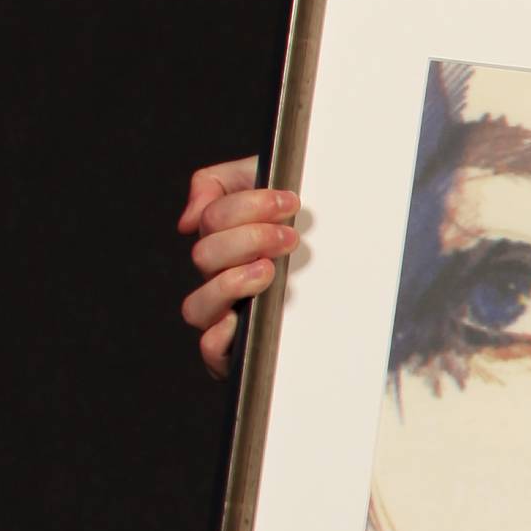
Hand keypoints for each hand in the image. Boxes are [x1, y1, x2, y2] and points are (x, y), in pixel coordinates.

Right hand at [179, 155, 302, 377]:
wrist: (341, 247)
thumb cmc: (295, 221)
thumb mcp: (258, 181)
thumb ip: (216, 184)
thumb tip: (189, 221)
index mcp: (220, 239)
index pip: (213, 220)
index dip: (249, 207)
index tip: (289, 201)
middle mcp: (217, 276)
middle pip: (205, 258)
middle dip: (249, 240)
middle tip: (289, 237)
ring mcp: (224, 312)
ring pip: (197, 306)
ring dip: (231, 284)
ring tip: (269, 271)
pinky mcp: (238, 348)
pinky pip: (211, 350)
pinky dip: (218, 338)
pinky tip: (238, 320)